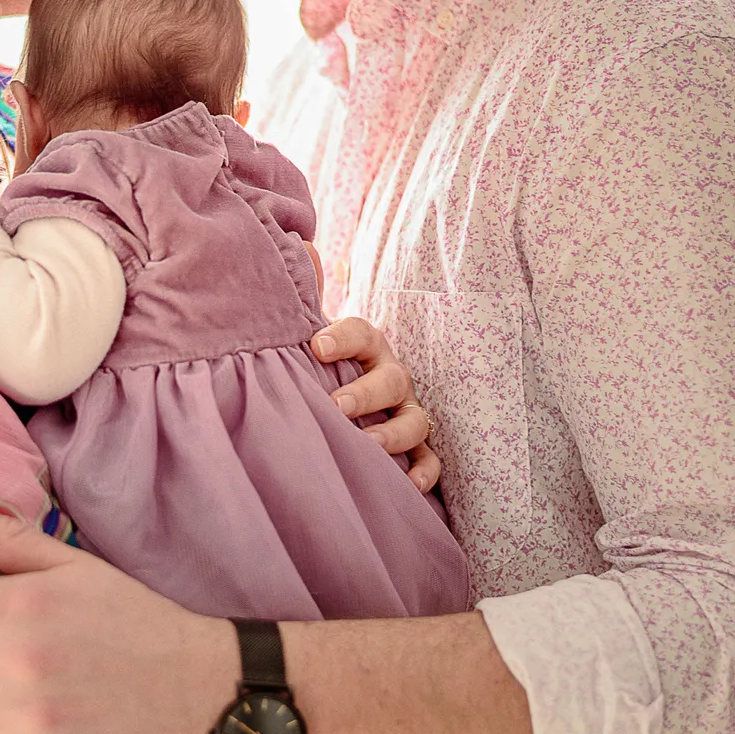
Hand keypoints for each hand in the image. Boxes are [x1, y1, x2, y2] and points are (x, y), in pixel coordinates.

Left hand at [311, 316, 440, 493]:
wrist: (337, 402)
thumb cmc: (321, 371)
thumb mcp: (309, 340)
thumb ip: (304, 303)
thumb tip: (305, 249)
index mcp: (366, 349)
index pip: (362, 334)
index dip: (344, 338)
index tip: (317, 346)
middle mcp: (391, 379)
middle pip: (390, 380)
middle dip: (365, 393)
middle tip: (336, 406)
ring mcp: (406, 413)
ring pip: (414, 420)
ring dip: (393, 433)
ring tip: (367, 444)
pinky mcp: (415, 448)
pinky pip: (429, 460)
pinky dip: (423, 471)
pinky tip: (407, 484)